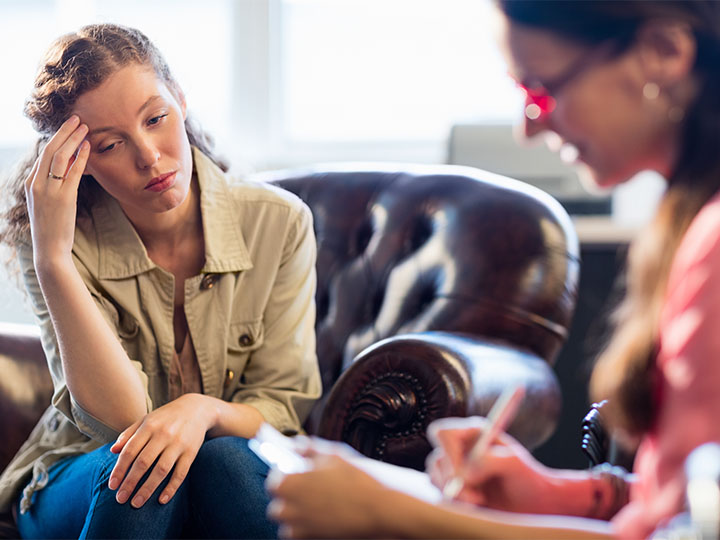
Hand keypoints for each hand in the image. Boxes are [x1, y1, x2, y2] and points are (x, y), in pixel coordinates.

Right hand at [25, 115, 89, 265]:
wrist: (50, 248)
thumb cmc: (52, 226)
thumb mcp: (48, 201)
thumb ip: (54, 183)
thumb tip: (68, 164)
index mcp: (31, 182)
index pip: (43, 153)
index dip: (57, 137)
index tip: (68, 126)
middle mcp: (36, 183)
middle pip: (49, 150)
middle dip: (64, 132)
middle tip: (77, 118)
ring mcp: (49, 190)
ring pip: (60, 157)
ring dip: (73, 139)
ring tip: (84, 127)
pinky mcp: (63, 198)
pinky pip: (73, 173)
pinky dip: (81, 157)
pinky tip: (88, 146)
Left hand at [107, 393, 214, 507]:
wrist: (197, 409)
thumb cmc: (167, 417)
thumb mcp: (147, 419)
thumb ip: (129, 434)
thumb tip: (113, 451)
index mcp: (149, 426)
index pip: (130, 451)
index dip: (120, 470)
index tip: (112, 486)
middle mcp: (163, 435)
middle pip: (143, 462)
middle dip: (130, 483)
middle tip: (120, 499)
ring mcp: (178, 444)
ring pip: (161, 470)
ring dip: (148, 488)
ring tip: (137, 503)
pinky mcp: (191, 452)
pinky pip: (181, 472)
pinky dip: (172, 487)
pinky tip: (162, 500)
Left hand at [266, 439, 388, 538]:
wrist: (378, 509)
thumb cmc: (357, 480)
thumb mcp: (333, 455)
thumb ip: (310, 448)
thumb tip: (297, 445)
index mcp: (289, 483)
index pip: (273, 481)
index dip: (285, 476)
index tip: (295, 474)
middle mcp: (288, 508)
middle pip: (277, 505)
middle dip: (288, 498)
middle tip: (307, 491)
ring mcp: (298, 527)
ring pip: (286, 523)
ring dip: (295, 515)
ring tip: (316, 506)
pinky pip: (297, 535)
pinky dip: (304, 529)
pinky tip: (321, 518)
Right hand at [426, 416, 553, 512]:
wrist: (530, 503)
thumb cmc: (526, 478)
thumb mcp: (516, 464)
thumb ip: (491, 460)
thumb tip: (465, 472)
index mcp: (473, 433)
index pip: (444, 433)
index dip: (448, 452)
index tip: (460, 474)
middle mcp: (460, 447)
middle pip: (437, 460)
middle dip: (453, 482)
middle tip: (473, 497)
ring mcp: (453, 467)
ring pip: (436, 479)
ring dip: (456, 494)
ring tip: (480, 500)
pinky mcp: (452, 487)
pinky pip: (440, 494)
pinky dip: (455, 503)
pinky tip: (476, 504)